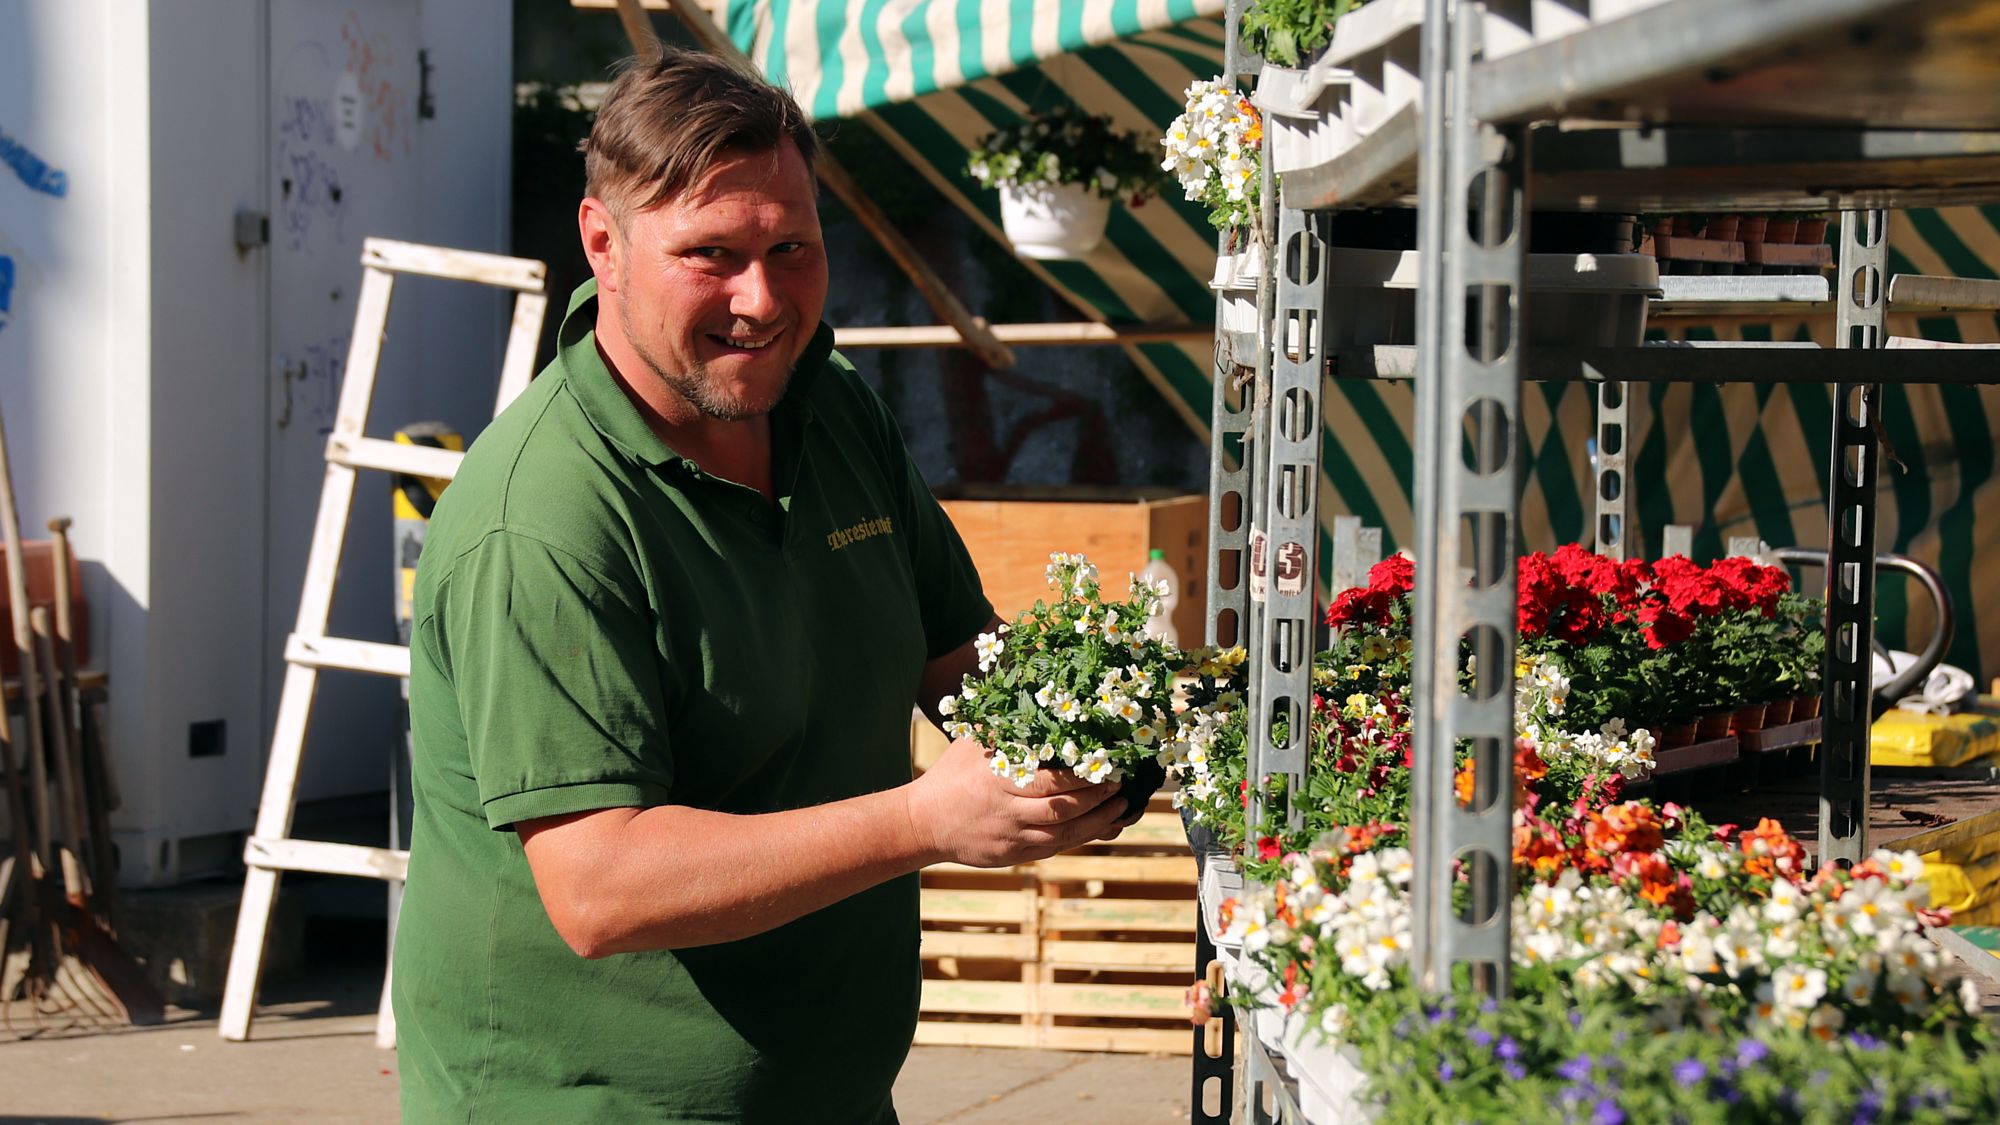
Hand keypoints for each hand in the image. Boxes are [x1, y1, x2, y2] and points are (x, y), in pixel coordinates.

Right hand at [904, 737, 1130, 867]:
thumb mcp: (973, 742)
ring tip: (1122, 807)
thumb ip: (1005, 723)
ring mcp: (1012, 836)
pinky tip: (1101, 827)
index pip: (1049, 779)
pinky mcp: (1015, 855)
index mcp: (999, 778)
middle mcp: (1008, 809)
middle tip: (1122, 783)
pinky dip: (1082, 838)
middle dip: (1097, 797)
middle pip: (1062, 807)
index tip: (1107, 763)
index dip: (1082, 775)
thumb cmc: (953, 774)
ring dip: (1098, 821)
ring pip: (1065, 833)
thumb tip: (1033, 684)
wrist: (924, 822)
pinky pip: (1055, 848)